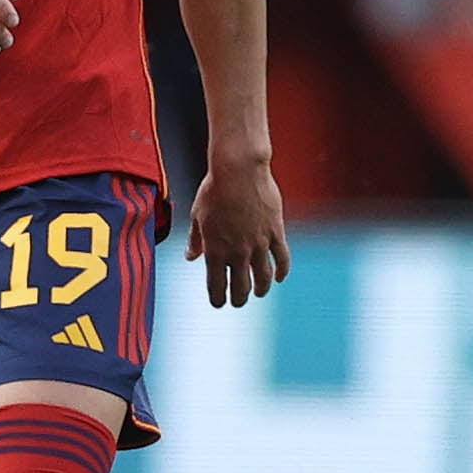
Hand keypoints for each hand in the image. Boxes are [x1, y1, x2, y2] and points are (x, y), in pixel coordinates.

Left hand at [185, 155, 287, 307]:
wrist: (238, 170)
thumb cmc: (214, 190)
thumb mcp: (198, 215)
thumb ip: (195, 240)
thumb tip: (191, 257)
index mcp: (215, 250)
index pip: (216, 286)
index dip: (217, 299)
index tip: (219, 303)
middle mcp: (237, 252)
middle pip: (241, 286)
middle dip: (239, 298)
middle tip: (239, 301)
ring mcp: (259, 243)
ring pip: (263, 277)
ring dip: (261, 289)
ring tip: (259, 292)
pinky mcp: (276, 232)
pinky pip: (282, 258)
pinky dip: (282, 271)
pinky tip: (280, 277)